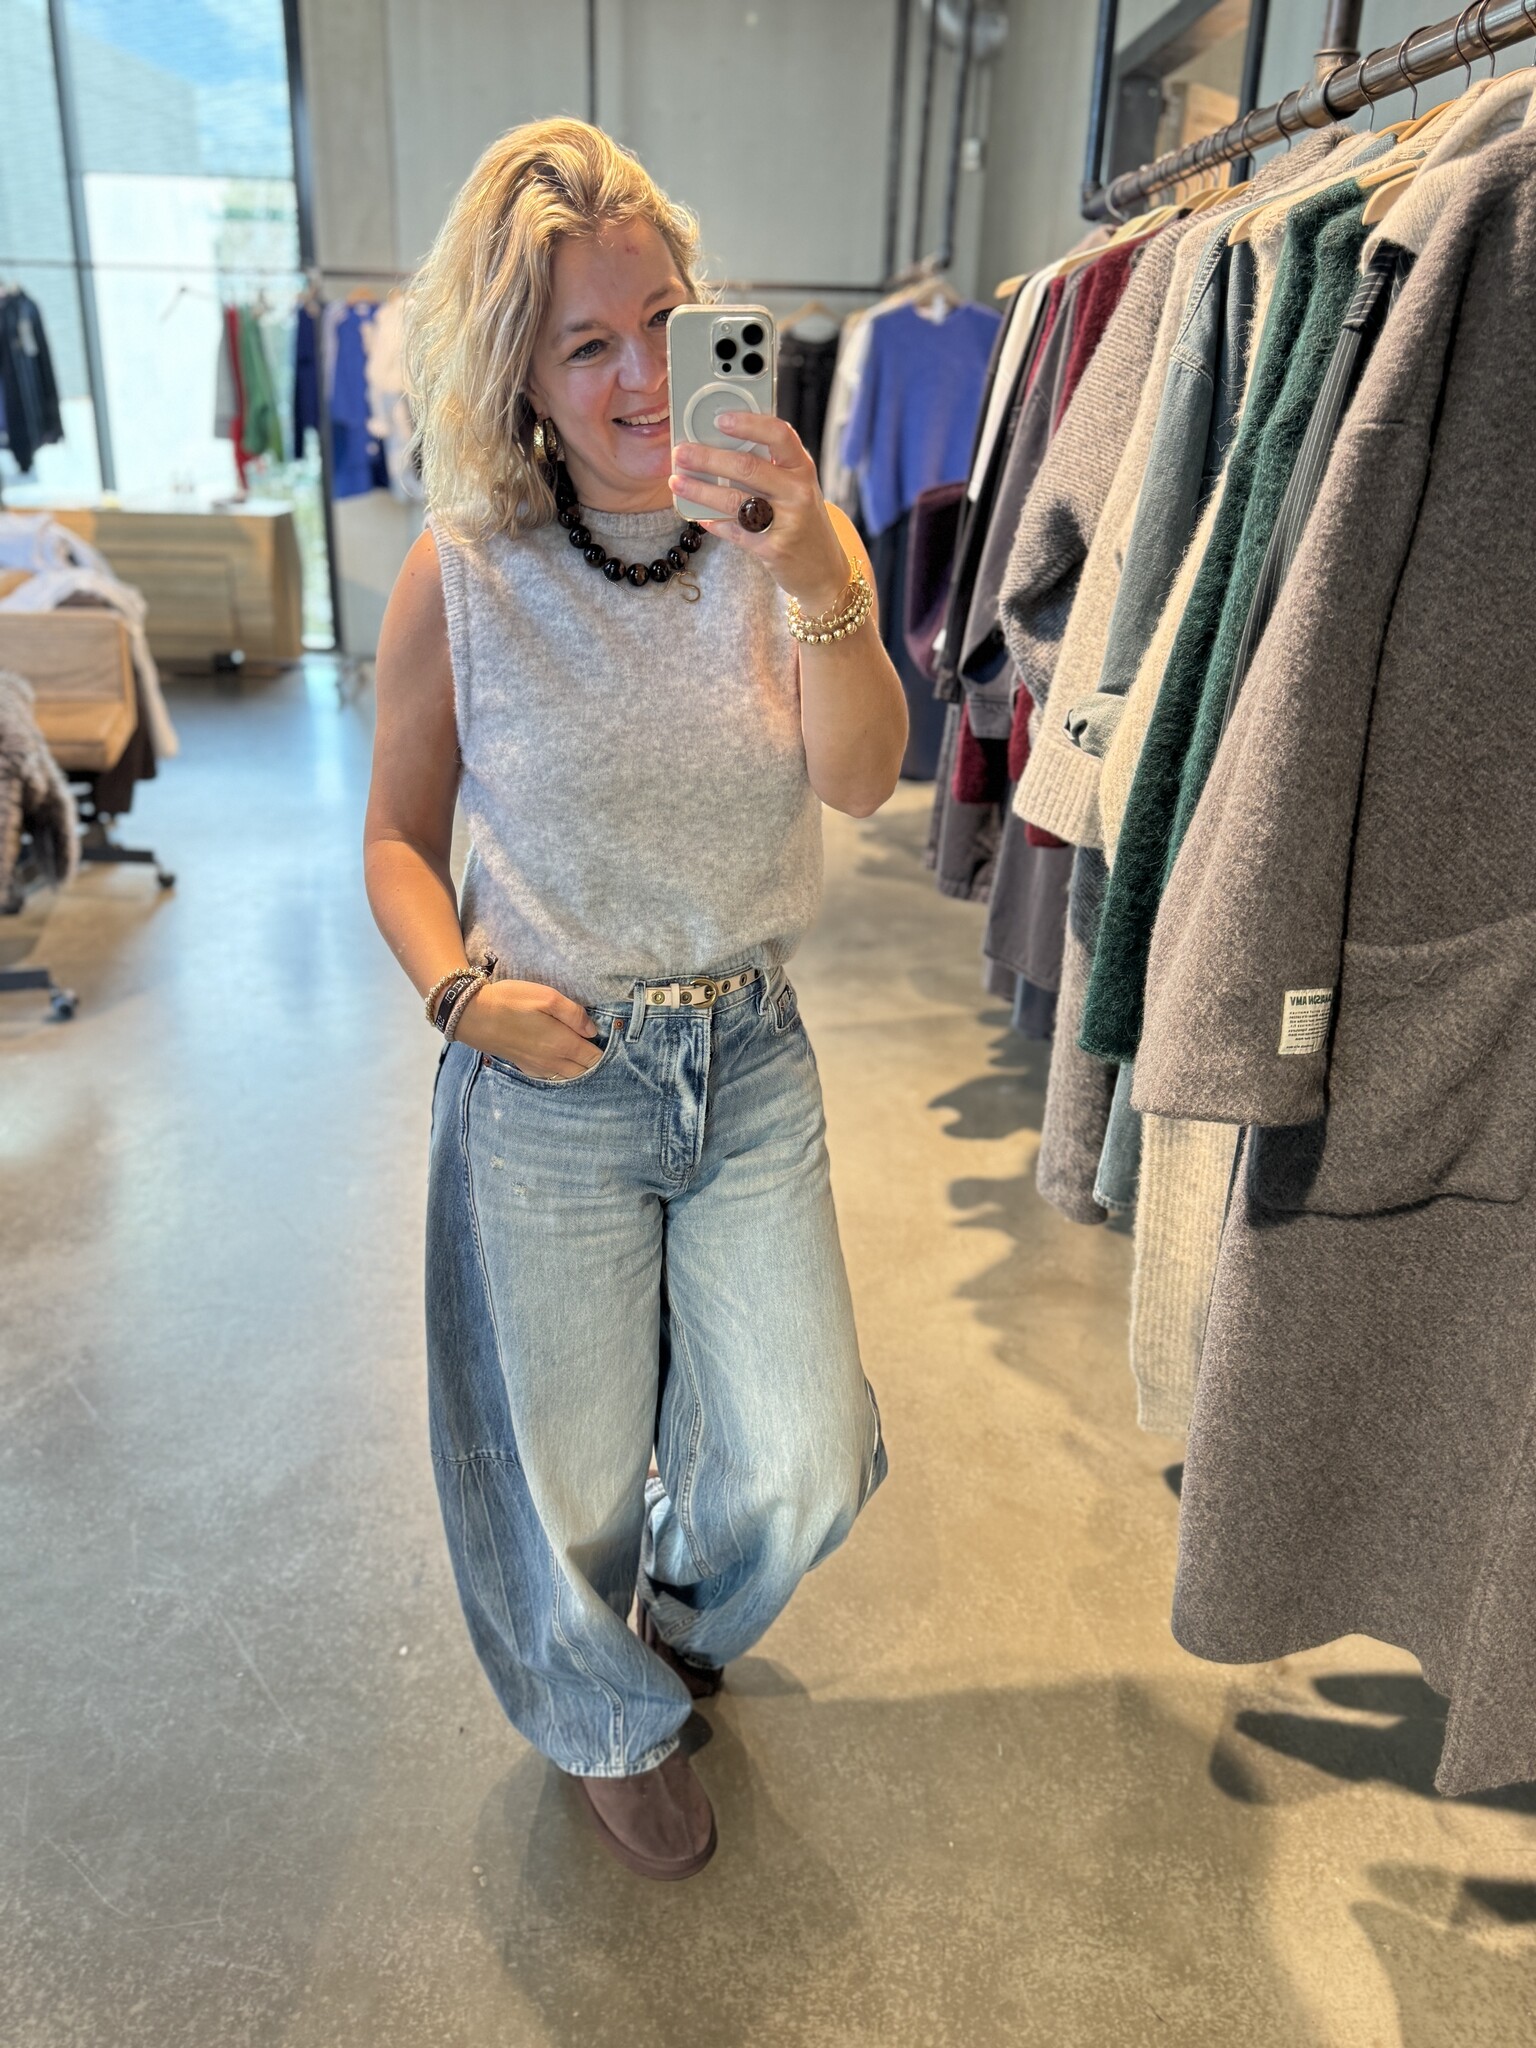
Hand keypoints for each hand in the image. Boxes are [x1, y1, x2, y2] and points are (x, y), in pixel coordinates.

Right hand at [453, 978, 604, 1079]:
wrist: (473, 1015)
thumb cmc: (511, 1001)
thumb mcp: (547, 997)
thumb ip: (574, 1014)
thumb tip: (593, 1030)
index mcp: (562, 1044)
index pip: (595, 1057)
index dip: (604, 1049)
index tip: (606, 1038)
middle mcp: (553, 1061)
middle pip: (584, 1071)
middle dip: (594, 1061)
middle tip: (595, 1044)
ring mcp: (538, 1067)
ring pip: (569, 1077)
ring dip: (579, 1068)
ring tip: (581, 1052)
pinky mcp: (526, 1067)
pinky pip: (553, 1076)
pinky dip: (563, 1071)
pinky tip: (561, 1059)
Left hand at [671, 415, 850, 615]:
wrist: (824, 570)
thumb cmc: (803, 520)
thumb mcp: (796, 487)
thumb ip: (771, 467)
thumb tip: (720, 444)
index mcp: (802, 468)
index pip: (778, 434)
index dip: (748, 424)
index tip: (719, 419)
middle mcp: (797, 492)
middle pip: (747, 466)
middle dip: (708, 458)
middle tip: (681, 452)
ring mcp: (786, 522)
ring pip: (734, 500)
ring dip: (700, 490)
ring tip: (677, 481)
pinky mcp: (772, 548)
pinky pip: (734, 531)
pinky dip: (714, 523)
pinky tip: (699, 517)